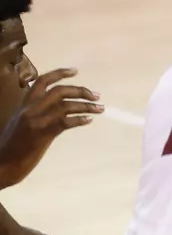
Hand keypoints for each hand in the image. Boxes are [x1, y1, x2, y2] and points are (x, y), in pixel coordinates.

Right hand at [0, 68, 101, 184]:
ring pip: (65, 105)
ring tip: (100, 108)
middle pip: (58, 91)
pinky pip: (65, 122)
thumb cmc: (13, 146)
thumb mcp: (21, 124)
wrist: (2, 163)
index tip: (76, 71)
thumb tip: (55, 111)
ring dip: (86, 105)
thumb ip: (34, 114)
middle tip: (96, 95)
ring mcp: (36, 121)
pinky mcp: (42, 134)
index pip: (42, 82)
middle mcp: (29, 109)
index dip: (59, 74)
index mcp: (24, 105)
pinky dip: (79, 119)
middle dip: (80, 90)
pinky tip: (89, 120)